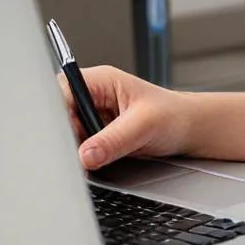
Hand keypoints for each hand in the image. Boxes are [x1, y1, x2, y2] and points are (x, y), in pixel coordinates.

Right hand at [58, 65, 192, 170]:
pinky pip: (78, 147)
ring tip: (92, 158)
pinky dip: (82, 157)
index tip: (61, 138)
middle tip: (77, 155)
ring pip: (66, 134)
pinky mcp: (96, 134)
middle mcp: (93, 96)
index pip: (63, 92)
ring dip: (74, 149)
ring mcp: (93, 116)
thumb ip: (114, 140)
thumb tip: (85, 155)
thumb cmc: (172, 116)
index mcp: (101, 81)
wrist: (187, 129)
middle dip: (64, 136)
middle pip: (59, 115)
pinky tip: (94, 162)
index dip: (57, 114)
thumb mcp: (144, 126)